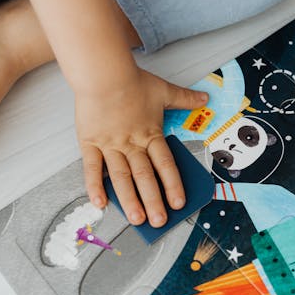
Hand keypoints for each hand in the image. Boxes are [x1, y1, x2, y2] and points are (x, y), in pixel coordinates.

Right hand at [76, 68, 208, 227]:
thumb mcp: (163, 89)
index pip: (165, 164)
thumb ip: (184, 98)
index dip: (172, 184)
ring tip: (136, 219)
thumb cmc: (132, 81)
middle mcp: (131, 144)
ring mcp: (110, 145)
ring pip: (121, 177)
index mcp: (150, 134)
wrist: (103, 73)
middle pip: (144, 176)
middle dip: (152, 200)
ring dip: (129, 199)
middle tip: (158, 221)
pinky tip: (100, 204)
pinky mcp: (90, 143)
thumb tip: (205, 98)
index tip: (178, 203)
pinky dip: (95, 186)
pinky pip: (92, 168)